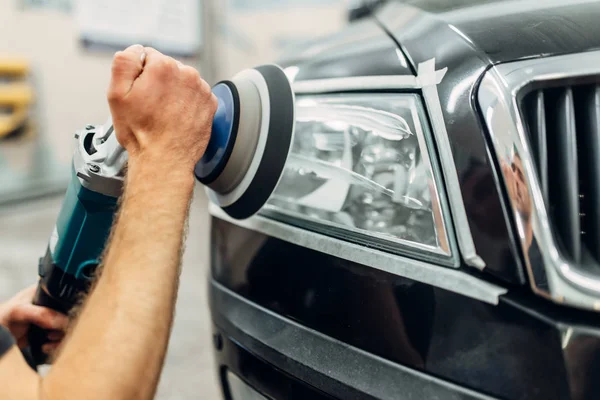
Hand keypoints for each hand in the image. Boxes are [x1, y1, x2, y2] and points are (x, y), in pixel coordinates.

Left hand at [0, 285, 67, 354]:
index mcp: (43, 293)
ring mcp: (48, 319)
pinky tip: (46, 346)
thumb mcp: (20, 311)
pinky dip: (56, 344)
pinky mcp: (47, 332)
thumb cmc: (2, 318)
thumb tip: (63, 320)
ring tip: (50, 339)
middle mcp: (48, 305)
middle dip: (64, 326)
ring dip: (60, 337)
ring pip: (65, 328)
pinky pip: (59, 338)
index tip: (65, 318)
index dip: (69, 307)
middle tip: (54, 332)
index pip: (64, 297)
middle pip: (68, 314)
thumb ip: (41, 314)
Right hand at [107, 45, 217, 174]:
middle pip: (167, 68)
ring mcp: (202, 89)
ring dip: (174, 92)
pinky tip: (177, 117)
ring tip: (164, 114)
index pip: (147, 56)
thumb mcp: (117, 94)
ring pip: (182, 81)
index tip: (139, 93)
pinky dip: (187, 103)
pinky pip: (195, 95)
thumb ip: (124, 62)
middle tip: (150, 107)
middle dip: (158, 82)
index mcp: (163, 66)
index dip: (139, 75)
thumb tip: (136, 50)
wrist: (165, 160)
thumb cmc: (141, 132)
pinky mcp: (210, 104)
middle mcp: (187, 74)